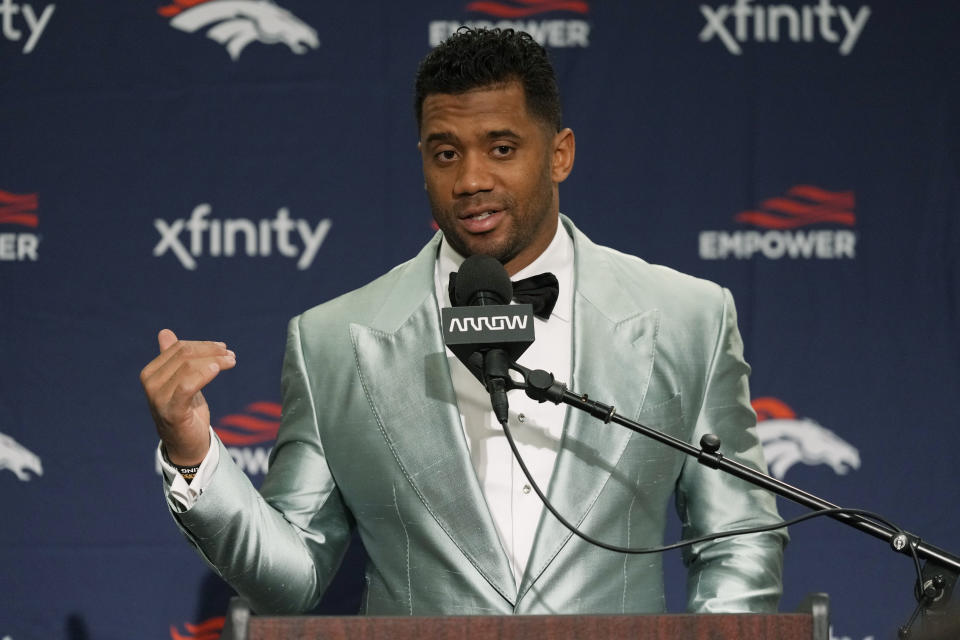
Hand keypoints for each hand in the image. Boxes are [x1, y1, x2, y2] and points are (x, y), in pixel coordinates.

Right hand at [140, 329, 235, 465]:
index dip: (203, 345)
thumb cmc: (184, 409)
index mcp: (151, 372)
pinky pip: (187, 385)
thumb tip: (165, 332)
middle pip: (185, 354)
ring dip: (215, 360)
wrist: (185, 444)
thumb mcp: (180, 380)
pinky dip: (203, 374)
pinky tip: (217, 369)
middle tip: (231, 355)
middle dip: (211, 351)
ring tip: (232, 361)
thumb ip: (173, 358)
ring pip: (188, 366)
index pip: (179, 348)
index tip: (223, 348)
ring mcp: (159, 398)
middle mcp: (150, 383)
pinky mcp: (172, 411)